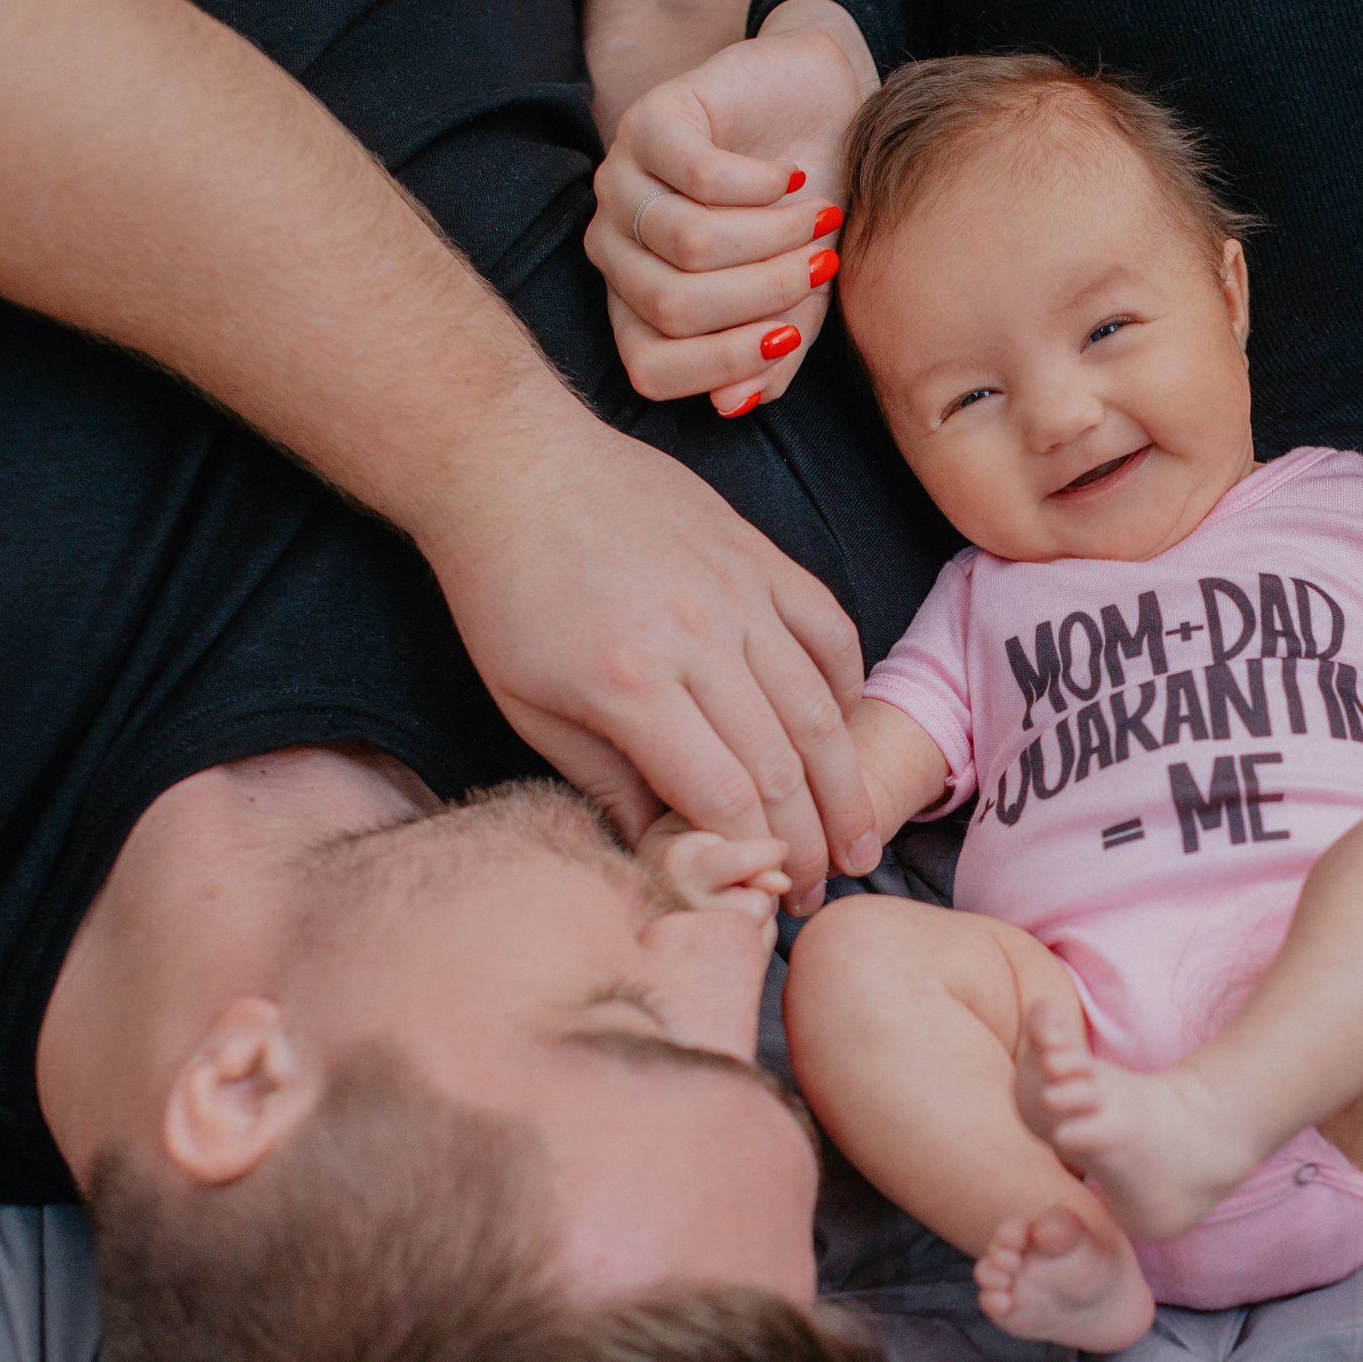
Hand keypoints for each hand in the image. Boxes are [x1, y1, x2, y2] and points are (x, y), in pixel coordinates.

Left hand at [427, 414, 881, 910]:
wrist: (508, 465)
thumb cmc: (503, 590)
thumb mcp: (525, 704)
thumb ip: (602, 780)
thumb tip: (662, 847)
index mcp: (631, 683)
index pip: (724, 795)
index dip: (758, 855)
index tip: (770, 896)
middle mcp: (698, 636)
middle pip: (784, 763)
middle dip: (811, 840)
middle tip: (822, 888)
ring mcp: (739, 590)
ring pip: (820, 705)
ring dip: (847, 782)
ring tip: (859, 836)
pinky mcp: (759, 554)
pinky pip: (829, 628)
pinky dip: (848, 684)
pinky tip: (847, 730)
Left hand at [585, 4, 876, 414]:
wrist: (823, 111)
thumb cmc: (805, 212)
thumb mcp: (800, 297)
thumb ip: (771, 355)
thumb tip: (735, 405)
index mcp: (638, 302)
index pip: (650, 366)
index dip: (723, 363)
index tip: (791, 334)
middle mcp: (614, 246)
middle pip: (673, 307)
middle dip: (763, 295)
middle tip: (821, 265)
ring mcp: (621, 181)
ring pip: (689, 245)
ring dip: (773, 238)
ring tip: (814, 217)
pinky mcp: (646, 121)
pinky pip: (703, 180)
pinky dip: (764, 187)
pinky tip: (788, 178)